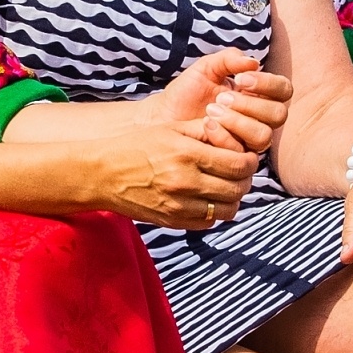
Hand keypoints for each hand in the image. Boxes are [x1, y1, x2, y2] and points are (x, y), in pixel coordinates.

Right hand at [93, 120, 259, 229]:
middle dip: (245, 179)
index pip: (238, 164)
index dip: (249, 161)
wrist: (102, 174)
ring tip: (225, 185)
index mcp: (187, 153)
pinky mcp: (173, 221)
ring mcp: (179, 205)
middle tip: (239, 171)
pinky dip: (215, 212)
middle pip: (237, 188)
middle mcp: (186, 182)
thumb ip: (204, 131)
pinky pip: (209, 223)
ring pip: (228, 210)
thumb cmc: (136, 146)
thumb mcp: (170, 129)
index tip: (246, 157)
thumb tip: (235, 135)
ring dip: (233, 198)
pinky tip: (207, 198)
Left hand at [145, 49, 291, 153]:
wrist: (162, 117)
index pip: (283, 90)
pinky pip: (242, 152)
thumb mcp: (206, 68)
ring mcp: (248, 141)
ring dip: (238, 121)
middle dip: (251, 104)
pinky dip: (224, 136)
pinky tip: (205, 125)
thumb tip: (253, 62)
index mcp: (258, 95)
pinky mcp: (234, 159)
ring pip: (264, 136)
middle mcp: (258, 119)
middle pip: (278, 114)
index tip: (241, 79)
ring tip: (211, 111)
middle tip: (222, 98)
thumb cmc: (186, 92)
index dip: (268, 84)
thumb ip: (229, 60)